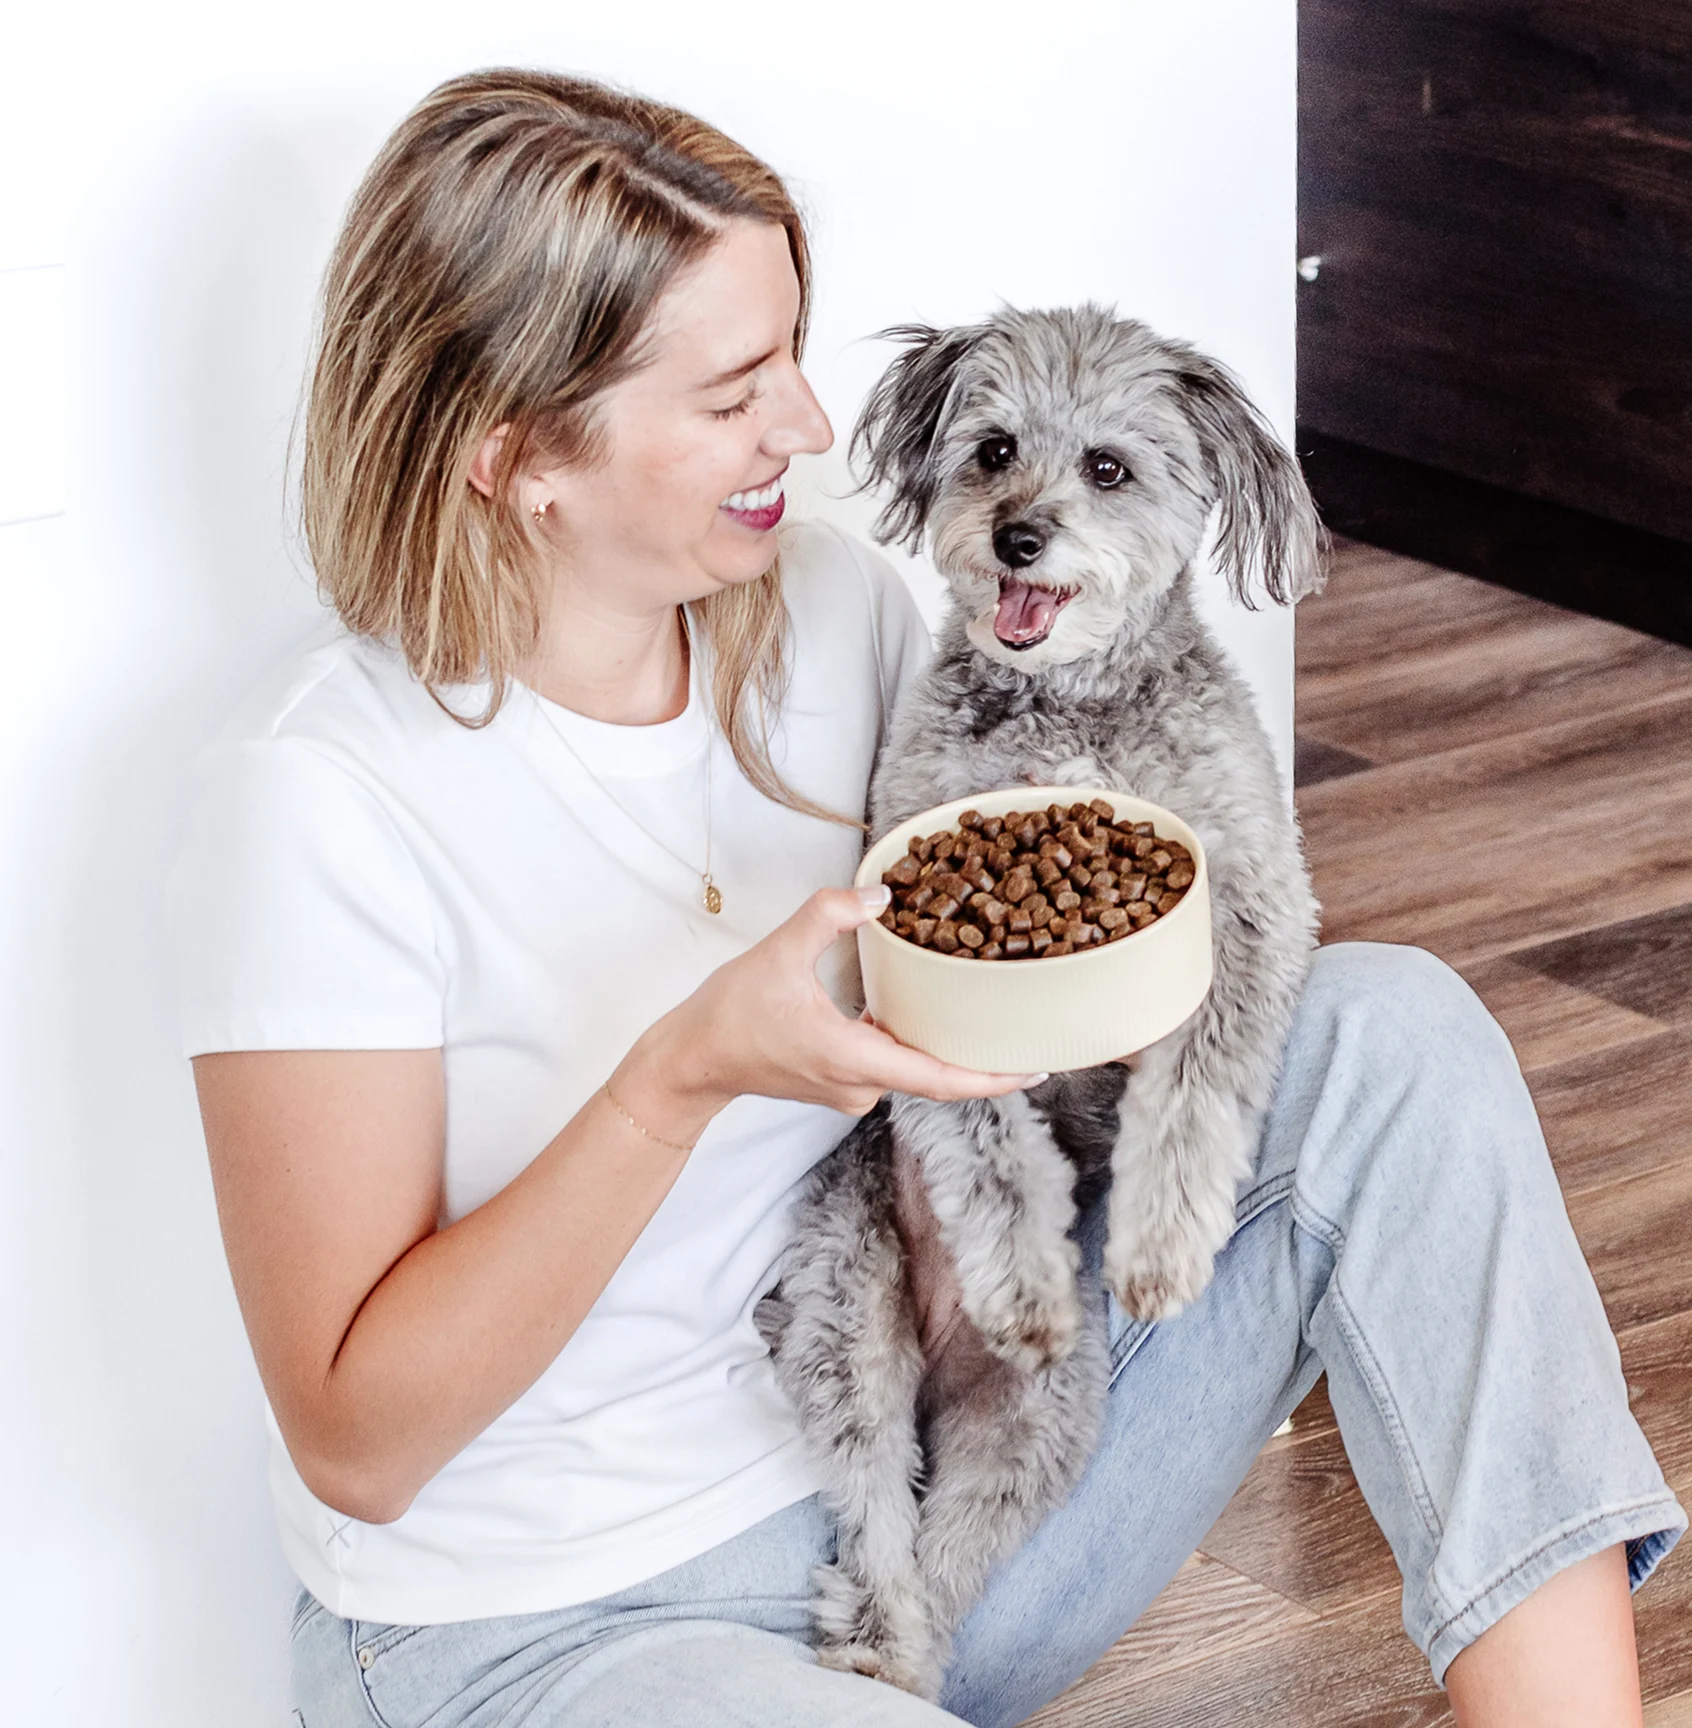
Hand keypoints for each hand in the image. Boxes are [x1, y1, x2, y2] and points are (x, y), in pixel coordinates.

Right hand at [614, 886, 1044, 1140]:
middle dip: (982, 1055)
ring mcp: (849, 1088)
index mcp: (856, 1060)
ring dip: (944, 1043)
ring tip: (982, 1011)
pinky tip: (921, 1012)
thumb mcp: (778, 952)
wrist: (689, 1062)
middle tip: (1024, 1025)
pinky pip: (889, 1063)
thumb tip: (879, 893)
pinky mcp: (837, 1080)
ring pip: (911, 1066)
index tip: (1036, 1067)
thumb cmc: (728, 1015)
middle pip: (937, 1074)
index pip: (942, 1079)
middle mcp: (861, 1085)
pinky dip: (911, 1040)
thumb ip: (830, 916)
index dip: (994, 1077)